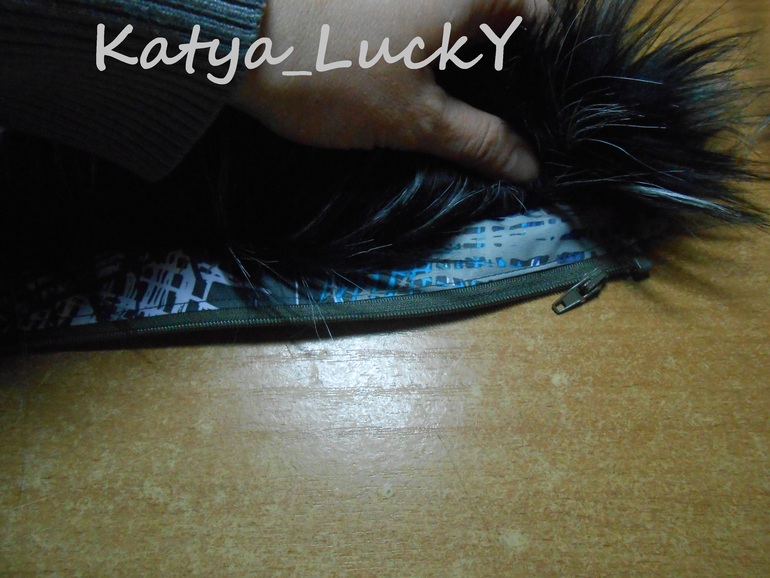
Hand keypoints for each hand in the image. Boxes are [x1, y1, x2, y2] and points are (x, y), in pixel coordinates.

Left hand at [231, 0, 547, 181]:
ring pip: (458, 19)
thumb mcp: (414, 119)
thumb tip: (531, 170)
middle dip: (502, 75)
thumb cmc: (333, 73)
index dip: (542, 79)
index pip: (542, 22)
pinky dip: (429, 49)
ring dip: (463, 65)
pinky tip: (418, 85)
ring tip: (457, 117)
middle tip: (495, 132)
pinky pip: (422, 17)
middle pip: (500, 18)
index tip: (530, 124)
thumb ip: (481, 142)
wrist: (227, 36)